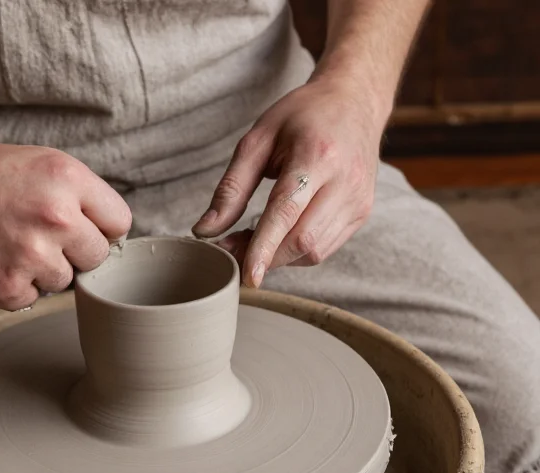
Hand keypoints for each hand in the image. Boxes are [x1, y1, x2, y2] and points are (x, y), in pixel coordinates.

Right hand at [0, 144, 130, 309]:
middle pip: (98, 256)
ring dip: (44, 269)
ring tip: (8, 243)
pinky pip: (33, 296)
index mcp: (67, 178)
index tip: (83, 229)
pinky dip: (16, 285)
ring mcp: (32, 256)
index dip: (100, 227)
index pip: (119, 222)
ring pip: (66, 280)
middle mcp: (56, 217)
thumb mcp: (34, 162)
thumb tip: (110, 230)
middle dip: (75, 251)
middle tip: (39, 236)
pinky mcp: (8, 288)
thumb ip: (77, 193)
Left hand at [191, 78, 385, 286]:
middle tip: (231, 247)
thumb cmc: (302, 116)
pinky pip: (325, 248)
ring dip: (279, 256)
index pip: (287, 213)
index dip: (264, 248)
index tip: (246, 276)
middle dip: (265, 256)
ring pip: (315, 251)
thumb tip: (205, 231)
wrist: (355, 101)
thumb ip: (231, 188)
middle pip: (302, 240)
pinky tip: (280, 234)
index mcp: (318, 155)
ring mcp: (359, 200)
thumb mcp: (257, 139)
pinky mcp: (362, 213)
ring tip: (254, 238)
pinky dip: (297, 251)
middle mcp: (345, 181)